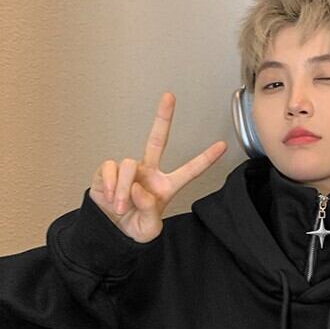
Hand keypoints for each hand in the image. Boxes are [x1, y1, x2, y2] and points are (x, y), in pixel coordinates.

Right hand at [89, 92, 226, 241]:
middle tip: (169, 96)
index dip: (205, 159)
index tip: (221, 146)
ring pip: (128, 164)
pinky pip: (110, 169)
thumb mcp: (149, 229)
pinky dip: (110, 185)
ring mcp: (129, 170)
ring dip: (123, 189)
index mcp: (165, 186)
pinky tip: (110, 197)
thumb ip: (149, 212)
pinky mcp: (108, 171)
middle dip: (163, 117)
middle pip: (157, 139)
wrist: (111, 232)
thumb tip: (139, 189)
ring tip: (121, 206)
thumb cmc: (134, 227)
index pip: (189, 170)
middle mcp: (148, 172)